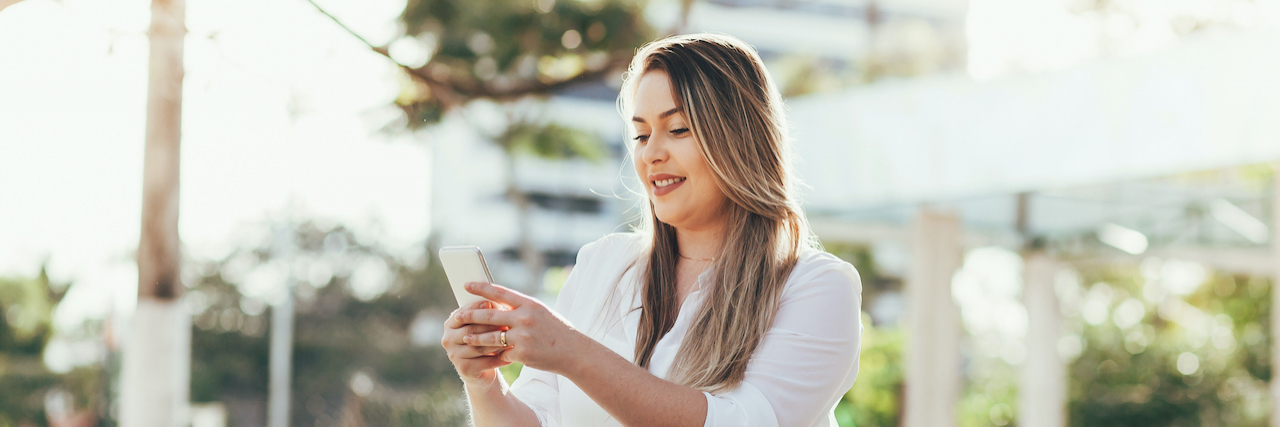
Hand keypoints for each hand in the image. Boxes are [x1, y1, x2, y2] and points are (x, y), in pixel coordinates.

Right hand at [441, 299, 511, 383]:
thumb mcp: (484, 325)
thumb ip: (487, 314)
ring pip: (478, 346)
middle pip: (471, 329)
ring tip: (512, 339)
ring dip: (497, 343)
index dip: (480, 308)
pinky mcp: (463, 369)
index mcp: (451, 323)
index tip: (497, 304)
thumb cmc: (485, 340)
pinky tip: (511, 356)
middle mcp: (448, 338)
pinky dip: (499, 359)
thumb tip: (498, 304)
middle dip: (491, 326)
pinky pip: (485, 363)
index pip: (465, 312)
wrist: (482, 370)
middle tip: (508, 323)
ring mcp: (453, 355)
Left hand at [454, 282, 585, 374]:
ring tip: (466, 337)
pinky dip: (497, 355)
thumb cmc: (555, 330)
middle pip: (490, 315)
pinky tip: (491, 356)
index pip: (500, 292)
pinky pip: (502, 354)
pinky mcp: (522, 353)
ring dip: (476, 338)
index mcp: (529, 304)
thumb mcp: (540, 312)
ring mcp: (523, 336)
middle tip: (457, 315)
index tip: (466, 285)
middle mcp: (525, 318)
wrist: (573, 351)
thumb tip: (495, 304)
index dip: (481, 288)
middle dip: (471, 315)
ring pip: (491, 337)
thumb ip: (519, 308)